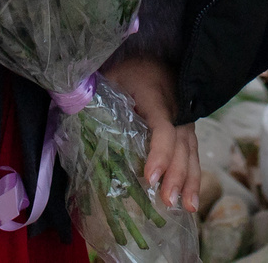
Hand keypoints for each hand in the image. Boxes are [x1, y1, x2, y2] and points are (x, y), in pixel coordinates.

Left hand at [100, 54, 200, 212]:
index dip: (159, 153)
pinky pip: (192, 153)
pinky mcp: (186, 130)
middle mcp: (176, 110)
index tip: (150, 177)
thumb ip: (95, 97)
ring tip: (188, 207)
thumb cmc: (128, 72)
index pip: (163, 128)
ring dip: (190, 180)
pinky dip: (193, 175)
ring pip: (191, 151)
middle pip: (181, 145)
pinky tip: (190, 199)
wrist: (154, 59)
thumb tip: (74, 116)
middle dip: (176, 175)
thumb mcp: (110, 78)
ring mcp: (184, 120)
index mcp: (155, 97)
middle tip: (168, 200)